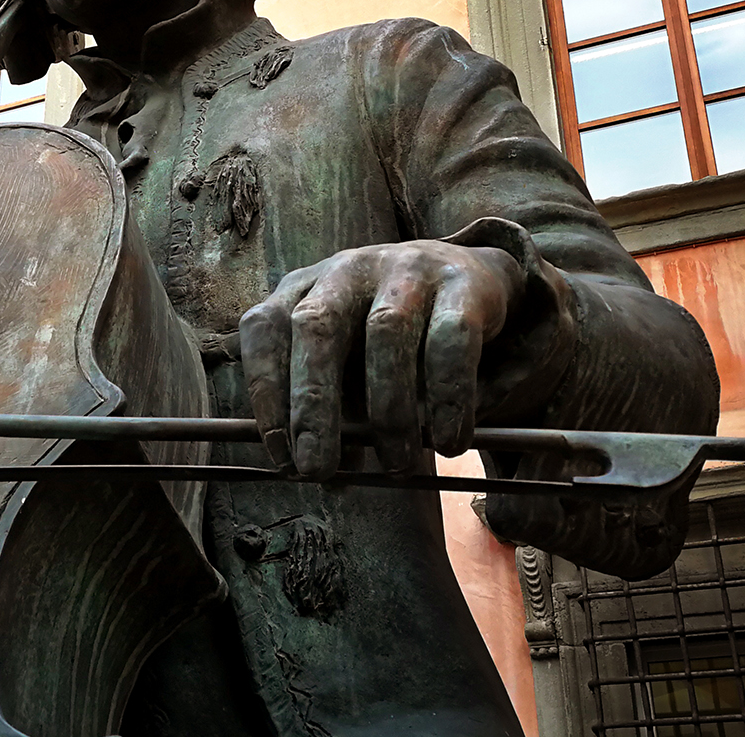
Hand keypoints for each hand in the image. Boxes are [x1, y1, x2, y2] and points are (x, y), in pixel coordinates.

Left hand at [239, 241, 528, 477]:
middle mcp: (348, 269)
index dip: (265, 391)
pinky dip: (449, 398)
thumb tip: (324, 475)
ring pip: (385, 332)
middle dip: (313, 403)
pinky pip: (450, 340)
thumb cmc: (396, 340)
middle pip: (317, 325)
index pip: (265, 327)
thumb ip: (334, 411)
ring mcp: (404, 268)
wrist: (479, 285)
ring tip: (397, 464)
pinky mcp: (461, 280)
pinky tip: (450, 441)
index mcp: (305, 288)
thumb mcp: (353, 368)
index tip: (280, 453)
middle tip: (319, 468)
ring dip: (388, 410)